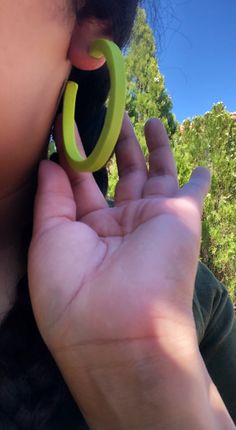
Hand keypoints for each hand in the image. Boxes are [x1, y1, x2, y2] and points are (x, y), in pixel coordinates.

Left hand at [28, 114, 215, 427]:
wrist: (120, 326)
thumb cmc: (72, 288)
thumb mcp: (48, 238)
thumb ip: (52, 195)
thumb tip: (50, 160)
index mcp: (85, 231)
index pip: (79, 183)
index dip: (73, 154)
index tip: (67, 124)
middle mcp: (118, 224)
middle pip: (116, 174)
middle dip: (111, 145)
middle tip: (107, 114)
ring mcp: (150, 219)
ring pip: (151, 173)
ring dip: (149, 148)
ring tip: (144, 119)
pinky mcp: (180, 217)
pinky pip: (193, 192)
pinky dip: (199, 179)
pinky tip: (202, 166)